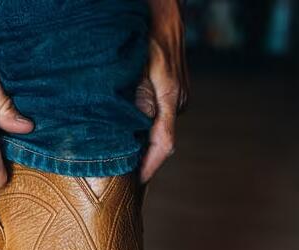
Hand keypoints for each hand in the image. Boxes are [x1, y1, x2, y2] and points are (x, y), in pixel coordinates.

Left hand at [136, 0, 188, 182]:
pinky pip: (159, 115)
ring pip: (159, 128)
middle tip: (119, 175)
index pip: (164, 144)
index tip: (136, 182)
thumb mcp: (133, 66)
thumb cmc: (143, 30)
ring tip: (120, 157)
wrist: (163, 5)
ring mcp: (179, 95)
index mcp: (170, 96)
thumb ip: (135, 99)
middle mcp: (178, 100)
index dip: (150, 166)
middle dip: (141, 157)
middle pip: (160, 140)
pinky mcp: (175, 90)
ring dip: (141, 141)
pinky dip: (144, 125)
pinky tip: (127, 131)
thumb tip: (130, 132)